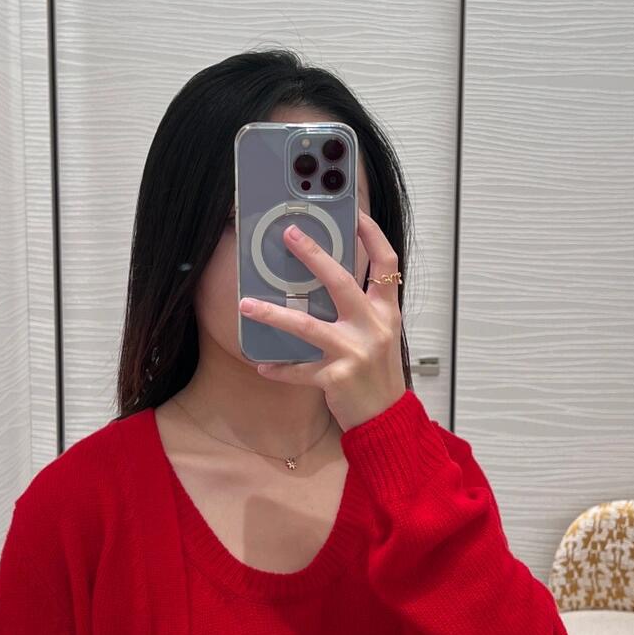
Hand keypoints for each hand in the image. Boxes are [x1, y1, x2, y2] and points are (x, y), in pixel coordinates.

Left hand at [238, 207, 406, 431]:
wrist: (387, 420)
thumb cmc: (378, 374)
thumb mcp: (379, 335)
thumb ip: (360, 310)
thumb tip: (325, 281)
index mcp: (387, 312)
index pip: (386, 264)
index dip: (373, 235)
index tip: (355, 214)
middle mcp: (374, 327)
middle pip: (341, 282)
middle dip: (314, 255)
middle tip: (289, 234)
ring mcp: (356, 351)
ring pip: (308, 326)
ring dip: (273, 314)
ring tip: (246, 304)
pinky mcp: (338, 377)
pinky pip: (300, 369)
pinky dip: (280, 368)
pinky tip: (263, 365)